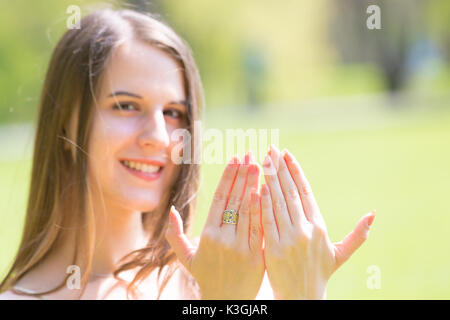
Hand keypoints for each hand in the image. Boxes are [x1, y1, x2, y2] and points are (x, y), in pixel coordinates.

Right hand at [165, 152, 264, 298]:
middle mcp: (223, 239)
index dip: (228, 177)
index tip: (235, 159)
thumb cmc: (207, 278)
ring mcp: (241, 247)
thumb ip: (176, 235)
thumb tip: (171, 210)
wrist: (227, 303)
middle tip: (250, 154)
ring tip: (260, 165)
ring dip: (254, 185)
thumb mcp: (187, 258)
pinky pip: (260, 228)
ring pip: (248, 210)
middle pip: (234, 199)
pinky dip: (262, 208)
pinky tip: (266, 191)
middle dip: (242, 174)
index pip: (219, 199)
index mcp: (208, 235)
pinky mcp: (257, 256)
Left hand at [260, 145, 375, 298]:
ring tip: (261, 160)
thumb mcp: (339, 254)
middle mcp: (306, 230)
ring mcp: (289, 239)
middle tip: (271, 149)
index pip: (305, 191)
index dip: (295, 170)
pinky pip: (266, 221)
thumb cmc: (320, 273)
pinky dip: (262, 202)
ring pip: (277, 202)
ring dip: (268, 179)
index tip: (286, 154)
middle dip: (279, 168)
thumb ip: (357, 234)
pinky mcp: (274, 249)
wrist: (303, 298)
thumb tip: (373, 214)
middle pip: (290, 192)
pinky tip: (256, 186)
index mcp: (319, 226)